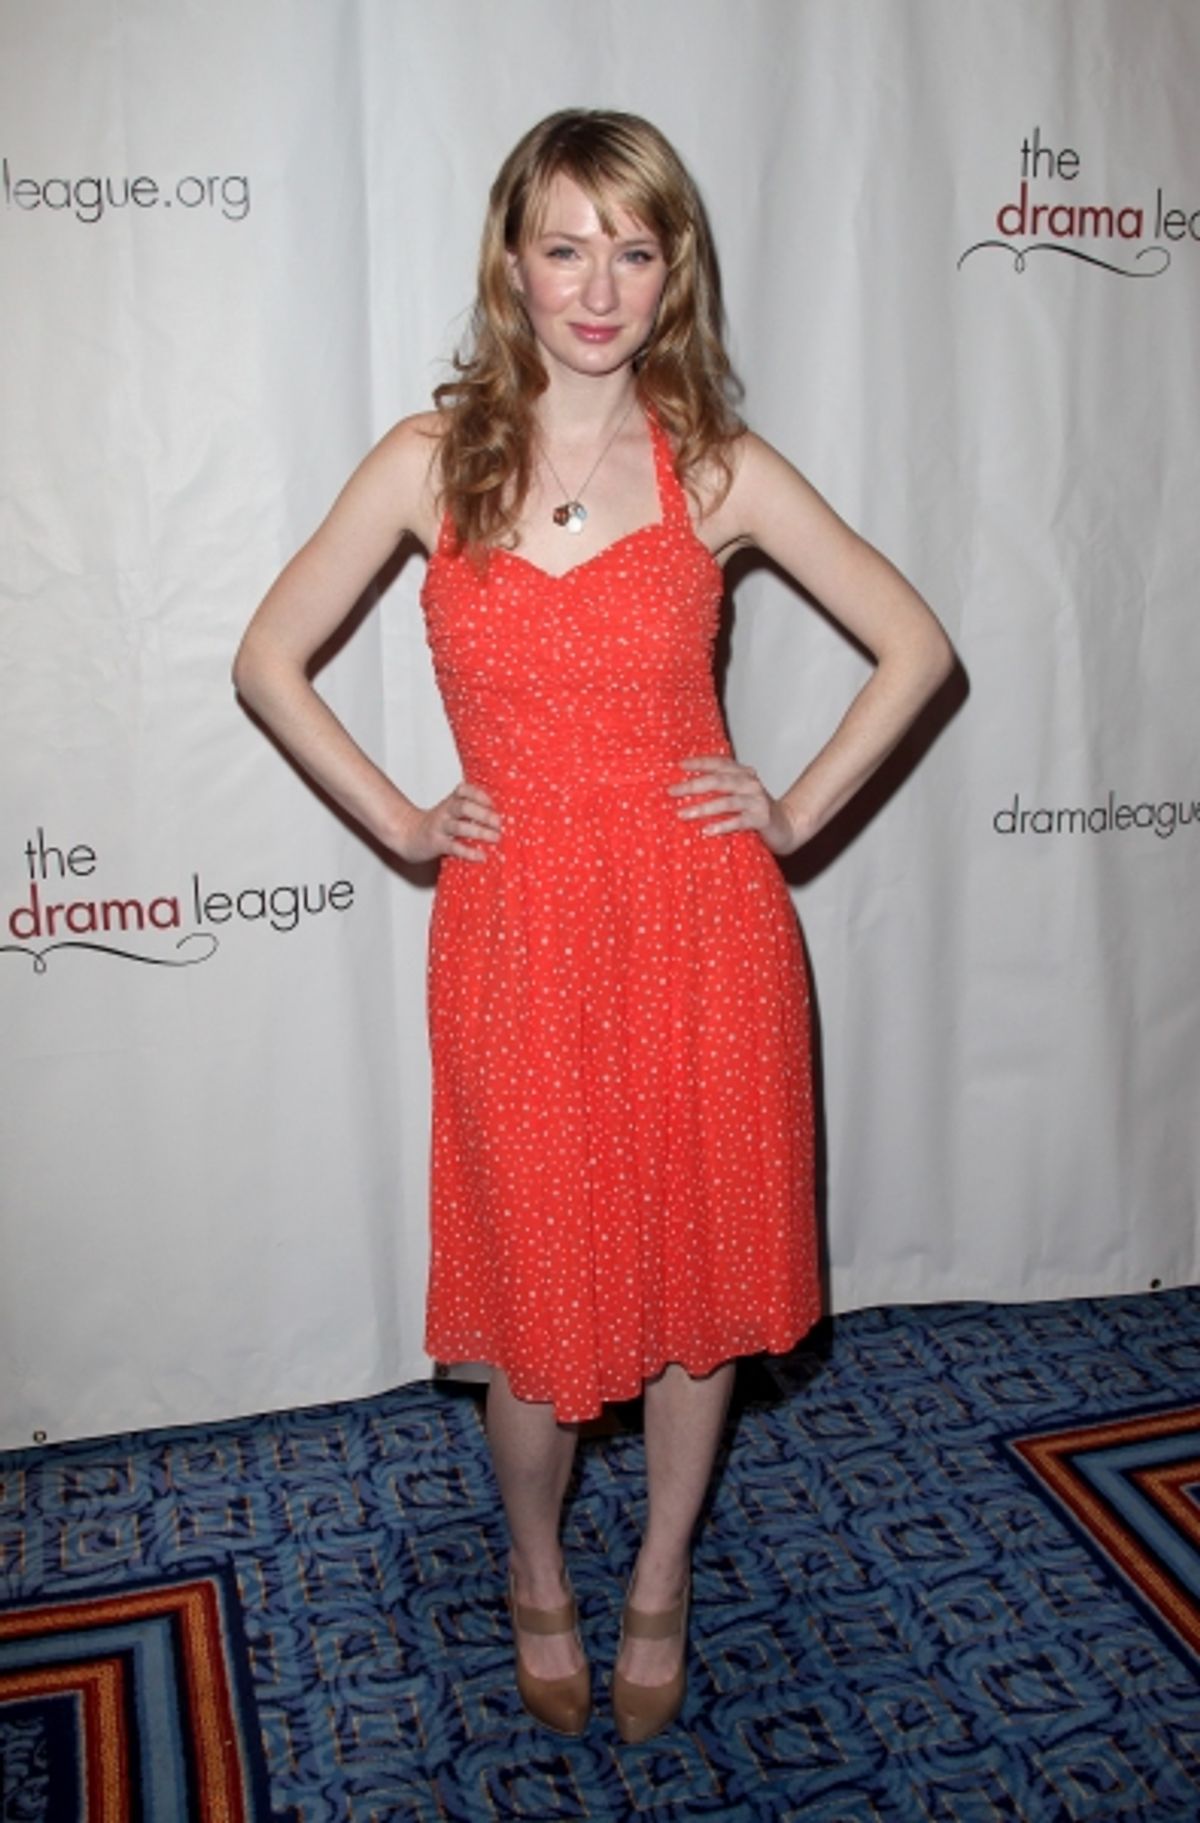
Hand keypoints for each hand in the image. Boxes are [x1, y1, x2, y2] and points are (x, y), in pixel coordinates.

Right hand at [394, 781, 501, 863]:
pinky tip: (481, 856)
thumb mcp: (450, 811)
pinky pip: (454, 847)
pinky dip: (469, 852)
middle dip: (483, 814)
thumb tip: (502, 815)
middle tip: (499, 823)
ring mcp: (440, 827)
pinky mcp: (436, 844)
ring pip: (460, 827)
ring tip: (496, 838)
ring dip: (480, 832)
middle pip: (463, 807)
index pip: (464, 790)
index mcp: (450, 802)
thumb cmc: (437, 824)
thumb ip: (470, 809)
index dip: (479, 795)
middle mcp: (445, 812)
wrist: (407, 835)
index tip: (493, 804)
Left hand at [668, 756, 800, 855]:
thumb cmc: (755, 810)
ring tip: (683, 814)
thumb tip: (686, 787)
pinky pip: (739, 821)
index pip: (719, 763)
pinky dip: (722, 826)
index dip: (699, 762)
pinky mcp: (762, 819)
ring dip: (703, 808)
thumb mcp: (738, 794)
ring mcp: (757, 801)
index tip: (679, 765)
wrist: (787, 825)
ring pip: (727, 802)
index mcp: (743, 774)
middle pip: (719, 781)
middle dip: (693, 786)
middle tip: (672, 791)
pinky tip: (706, 831)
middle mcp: (750, 783)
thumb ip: (720, 788)